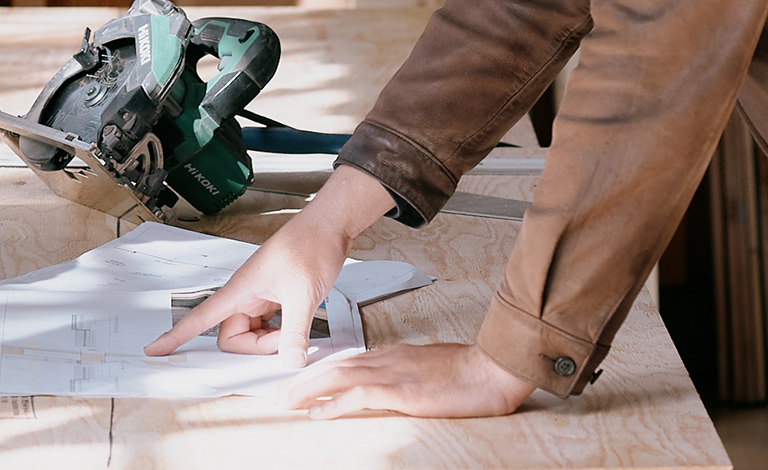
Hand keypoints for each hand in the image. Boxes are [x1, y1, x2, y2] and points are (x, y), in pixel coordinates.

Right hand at [145, 166, 391, 366]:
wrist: (327, 227)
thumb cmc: (309, 247)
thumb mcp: (303, 295)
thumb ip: (294, 333)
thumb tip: (290, 362)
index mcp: (240, 290)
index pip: (199, 318)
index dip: (175, 336)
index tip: (153, 350)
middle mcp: (245, 295)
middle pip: (233, 337)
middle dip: (257, 346)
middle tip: (287, 339)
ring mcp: (259, 298)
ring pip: (252, 334)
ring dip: (272, 340)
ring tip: (297, 325)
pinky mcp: (274, 300)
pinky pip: (267, 327)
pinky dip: (281, 333)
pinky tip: (298, 325)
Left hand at [281, 342, 533, 418]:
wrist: (491, 370)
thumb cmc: (466, 373)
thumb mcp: (427, 370)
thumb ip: (404, 375)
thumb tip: (386, 388)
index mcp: (391, 355)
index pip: (344, 361)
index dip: (316, 371)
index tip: (296, 382)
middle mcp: (385, 360)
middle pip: (333, 366)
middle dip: (301, 380)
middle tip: (276, 393)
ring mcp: (392, 374)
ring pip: (338, 377)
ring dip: (307, 390)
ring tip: (284, 401)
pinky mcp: (402, 391)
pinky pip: (360, 396)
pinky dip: (334, 403)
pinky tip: (318, 412)